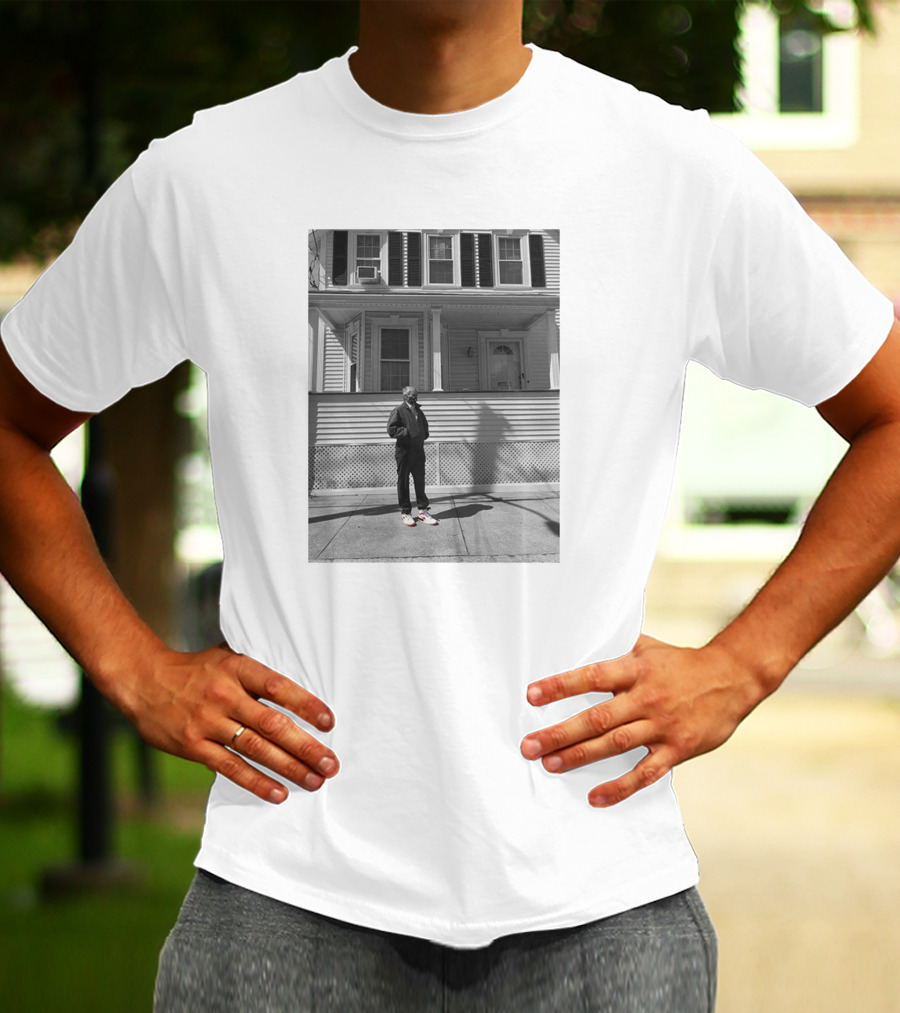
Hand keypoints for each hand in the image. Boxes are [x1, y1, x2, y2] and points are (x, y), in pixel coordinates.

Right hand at [114, 642, 338, 803]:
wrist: (142, 680)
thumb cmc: (195, 671)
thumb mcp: (226, 658)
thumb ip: (256, 672)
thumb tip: (297, 687)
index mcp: (236, 668)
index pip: (278, 686)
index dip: (306, 704)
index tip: (329, 722)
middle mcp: (224, 694)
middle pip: (272, 724)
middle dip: (305, 746)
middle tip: (330, 763)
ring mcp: (207, 721)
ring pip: (255, 748)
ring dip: (288, 767)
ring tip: (314, 780)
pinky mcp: (193, 745)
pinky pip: (230, 767)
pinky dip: (256, 782)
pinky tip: (279, 793)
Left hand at [520, 634, 763, 806]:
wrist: (733, 677)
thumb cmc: (681, 662)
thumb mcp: (647, 647)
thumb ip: (615, 650)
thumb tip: (579, 640)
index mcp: (635, 669)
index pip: (592, 676)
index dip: (560, 686)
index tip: (531, 696)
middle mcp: (646, 697)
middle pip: (597, 718)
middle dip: (560, 733)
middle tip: (529, 746)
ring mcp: (662, 725)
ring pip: (615, 745)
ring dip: (580, 756)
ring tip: (550, 765)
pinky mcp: (678, 749)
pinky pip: (645, 773)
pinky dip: (620, 787)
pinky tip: (596, 798)